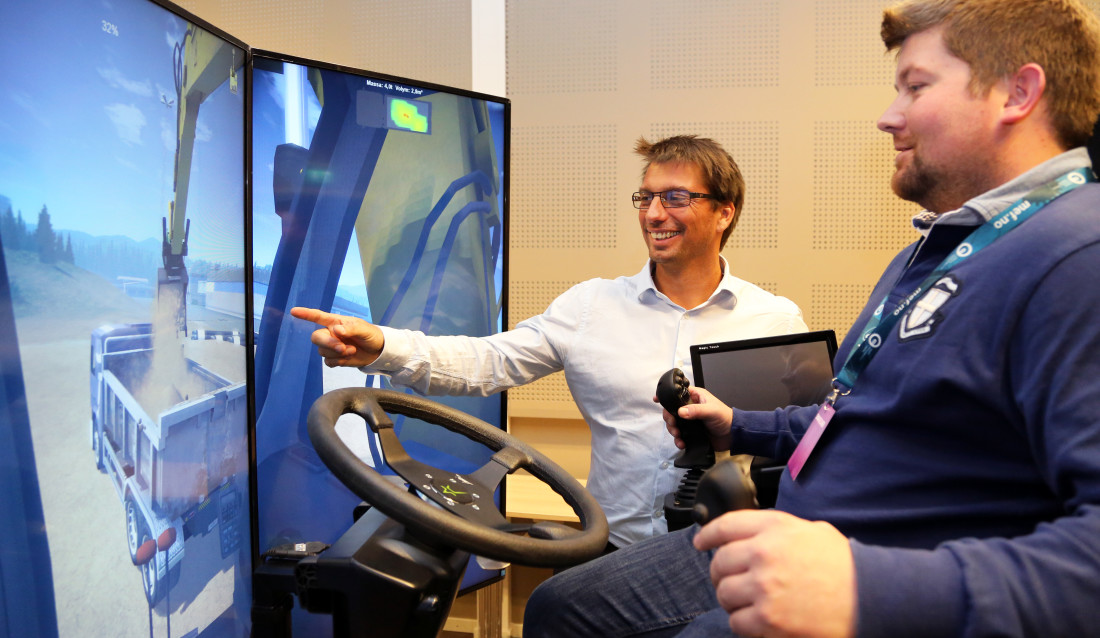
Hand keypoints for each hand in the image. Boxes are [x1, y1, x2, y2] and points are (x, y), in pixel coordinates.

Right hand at [289, 307, 385, 367]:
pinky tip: (348, 357)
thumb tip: (336, 330)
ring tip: (352, 350)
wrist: (378, 351)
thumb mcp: (364, 329)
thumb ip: (351, 329)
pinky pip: (328, 362)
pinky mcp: (335, 359)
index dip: (305, 314)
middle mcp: (330, 334)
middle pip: (316, 338)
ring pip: (322, 352)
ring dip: (337, 353)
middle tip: (342, 347)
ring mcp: (331, 347)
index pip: (318, 317)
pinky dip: (338, 361)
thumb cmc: (370, 335)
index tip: (293, 311)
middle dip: (327, 343)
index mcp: (336, 322)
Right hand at [656, 386, 732, 451]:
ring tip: (678, 436)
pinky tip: (681, 443)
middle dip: (669, 418)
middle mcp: (690, 407)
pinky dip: (678, 440)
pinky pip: (679, 435)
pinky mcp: (690, 432)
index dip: (666, 396)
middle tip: (673, 424)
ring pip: (673, 423)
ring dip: (673, 430)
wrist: (732, 435)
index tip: (656, 400)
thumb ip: (696, 410)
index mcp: (695, 397)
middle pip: (671, 410)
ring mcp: (689, 420)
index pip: (677, 393)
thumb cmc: (725, 418)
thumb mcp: (711, 411)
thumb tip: (680, 412)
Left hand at [693, 510, 855, 637]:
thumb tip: (746, 536)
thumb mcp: (810, 531)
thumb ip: (775, 530)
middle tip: (730, 580)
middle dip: (721, 573)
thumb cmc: (845, 567)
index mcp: (774, 528)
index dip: (708, 535)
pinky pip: (737, 622)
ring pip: (724, 593)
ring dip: (732, 600)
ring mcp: (764, 587)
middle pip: (719, 562)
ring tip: (748, 602)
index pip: (725, 526)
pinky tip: (758, 620)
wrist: (871, 598)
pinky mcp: (768, 619)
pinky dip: (743, 623)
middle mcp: (764, 554)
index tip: (701, 543)